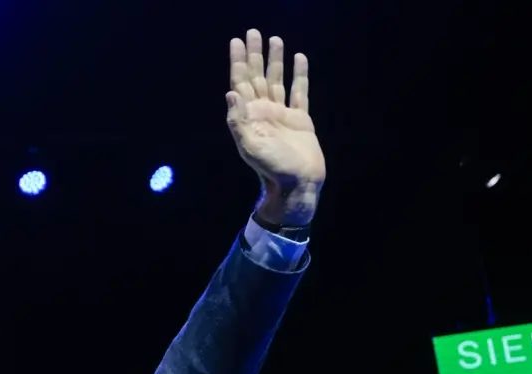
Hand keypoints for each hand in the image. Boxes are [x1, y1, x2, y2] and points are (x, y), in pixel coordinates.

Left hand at [226, 29, 325, 227]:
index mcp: (250, 116)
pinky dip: (299, 76)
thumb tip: (230, 92)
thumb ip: (239, 121)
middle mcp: (264, 112)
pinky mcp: (301, 119)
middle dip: (255, 54)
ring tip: (275, 39)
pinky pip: (300, 92)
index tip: (236, 42)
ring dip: (275, 60)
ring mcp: (282, 114)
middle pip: (257, 76)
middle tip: (253, 32)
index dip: (238, 62)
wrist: (297, 184)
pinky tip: (299, 60)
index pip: (241, 82)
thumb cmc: (272, 168)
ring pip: (277, 80)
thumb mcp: (250, 146)